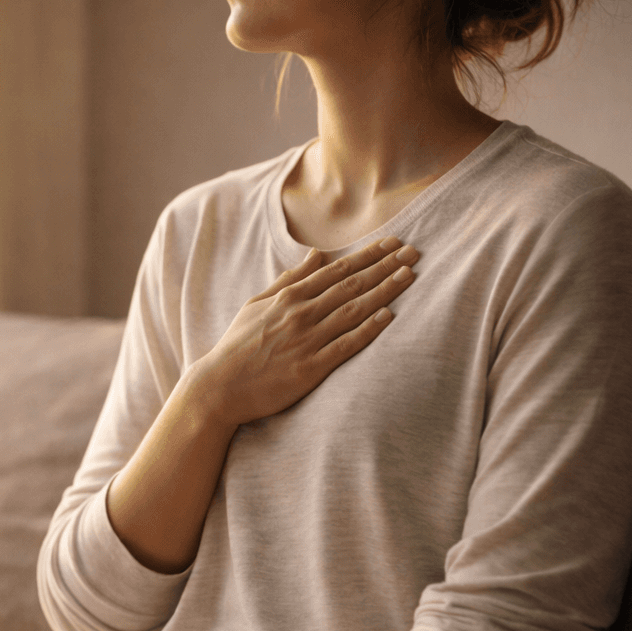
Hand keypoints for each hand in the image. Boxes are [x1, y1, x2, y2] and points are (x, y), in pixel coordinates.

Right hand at [187, 236, 418, 428]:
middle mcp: (300, 314)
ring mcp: (306, 340)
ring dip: (384, 290)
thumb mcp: (257, 304)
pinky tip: (389, 316)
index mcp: (288, 296)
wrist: (218, 387)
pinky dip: (368, 329)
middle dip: (385, 266)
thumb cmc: (237, 346)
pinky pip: (346, 345)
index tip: (392, 243)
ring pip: (353, 310)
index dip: (368, 255)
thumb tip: (316, 255)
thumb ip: (289, 280)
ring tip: (409, 275)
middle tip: (413, 251)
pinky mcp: (310, 369)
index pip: (337, 269)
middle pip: (352, 284)